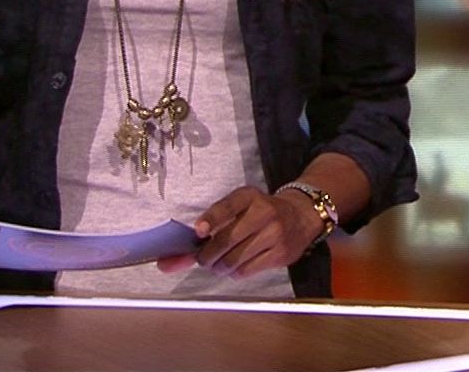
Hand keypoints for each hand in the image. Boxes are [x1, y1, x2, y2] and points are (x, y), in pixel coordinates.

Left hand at [155, 186, 322, 278]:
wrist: (301, 216)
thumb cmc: (259, 213)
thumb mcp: (239, 207)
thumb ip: (208, 226)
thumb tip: (167, 260)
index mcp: (249, 196)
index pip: (227, 206)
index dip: (212, 219)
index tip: (199, 231)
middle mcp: (264, 212)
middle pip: (226, 241)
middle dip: (207, 256)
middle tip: (204, 259)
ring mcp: (275, 234)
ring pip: (233, 260)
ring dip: (219, 267)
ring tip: (220, 263)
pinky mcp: (281, 254)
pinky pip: (246, 271)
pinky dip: (235, 272)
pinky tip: (237, 265)